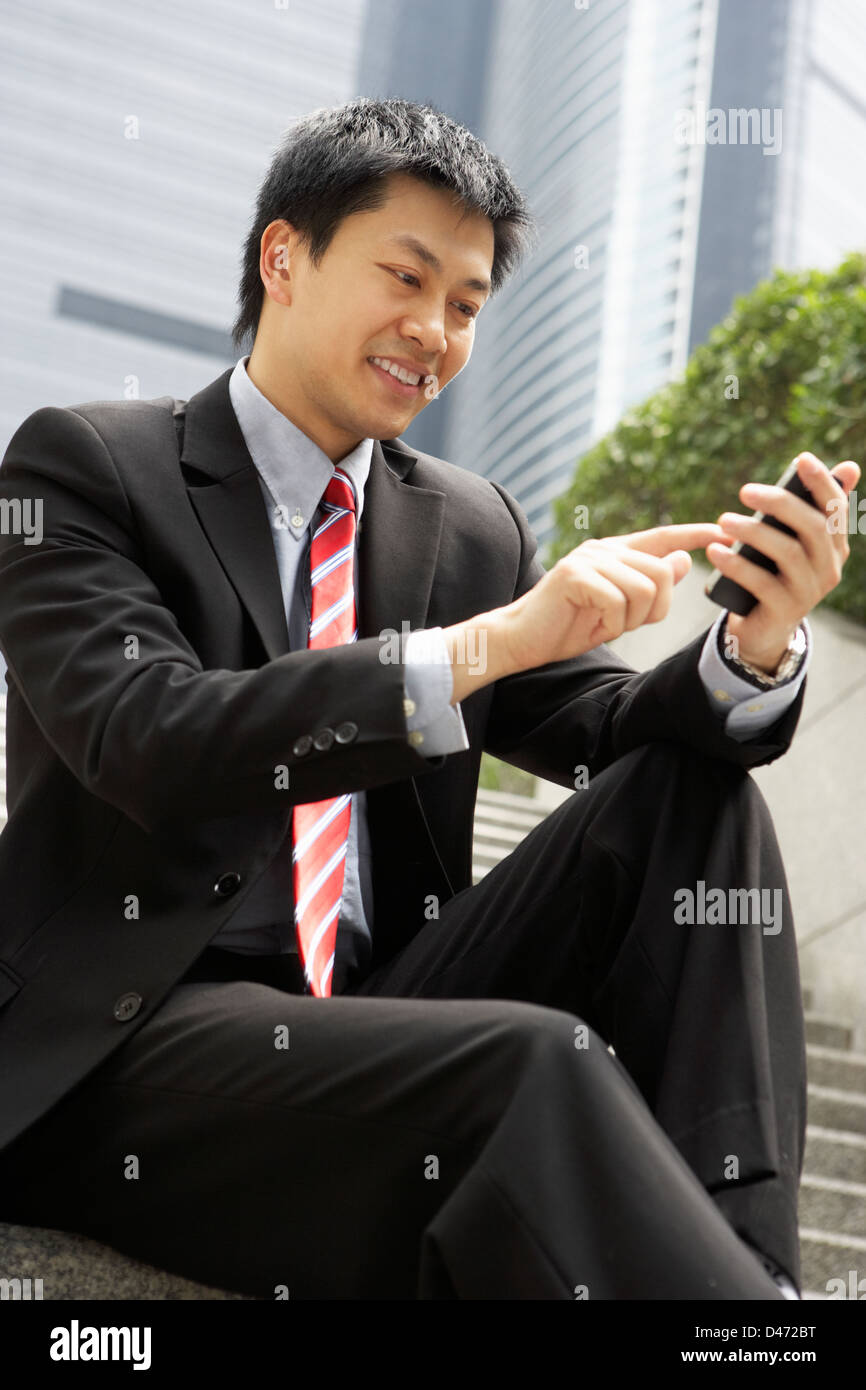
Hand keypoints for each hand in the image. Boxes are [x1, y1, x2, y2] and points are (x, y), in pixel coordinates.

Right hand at [502, 522, 728, 672]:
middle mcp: (603, 549)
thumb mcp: (619, 609)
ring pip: (645, 588)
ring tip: (608, 624)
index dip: (694, 534)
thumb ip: (649, 585)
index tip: (723, 532)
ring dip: (633, 619)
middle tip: (630, 624)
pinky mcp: (575, 575)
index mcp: (614, 553)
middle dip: (656, 608)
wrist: (521, 639)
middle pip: (663, 571)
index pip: (663, 536)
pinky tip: (594, 626)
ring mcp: (588, 559)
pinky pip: (618, 601)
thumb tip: (685, 560)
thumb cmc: (568, 626)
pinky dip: (612, 624)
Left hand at [709, 453, 860, 672]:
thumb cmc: (774, 572)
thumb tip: (851, 467)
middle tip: (745, 491)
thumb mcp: (791, 539)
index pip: (836, 507)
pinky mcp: (785, 610)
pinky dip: (737, 565)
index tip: (802, 459)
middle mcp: (828, 567)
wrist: (763, 627)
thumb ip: (808, 507)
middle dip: (780, 504)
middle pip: (813, 527)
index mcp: (834, 545)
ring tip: (724, 520)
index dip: (822, 482)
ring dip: (753, 533)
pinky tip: (716, 551)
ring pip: (788, 554)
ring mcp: (809, 591)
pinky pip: (762, 584)